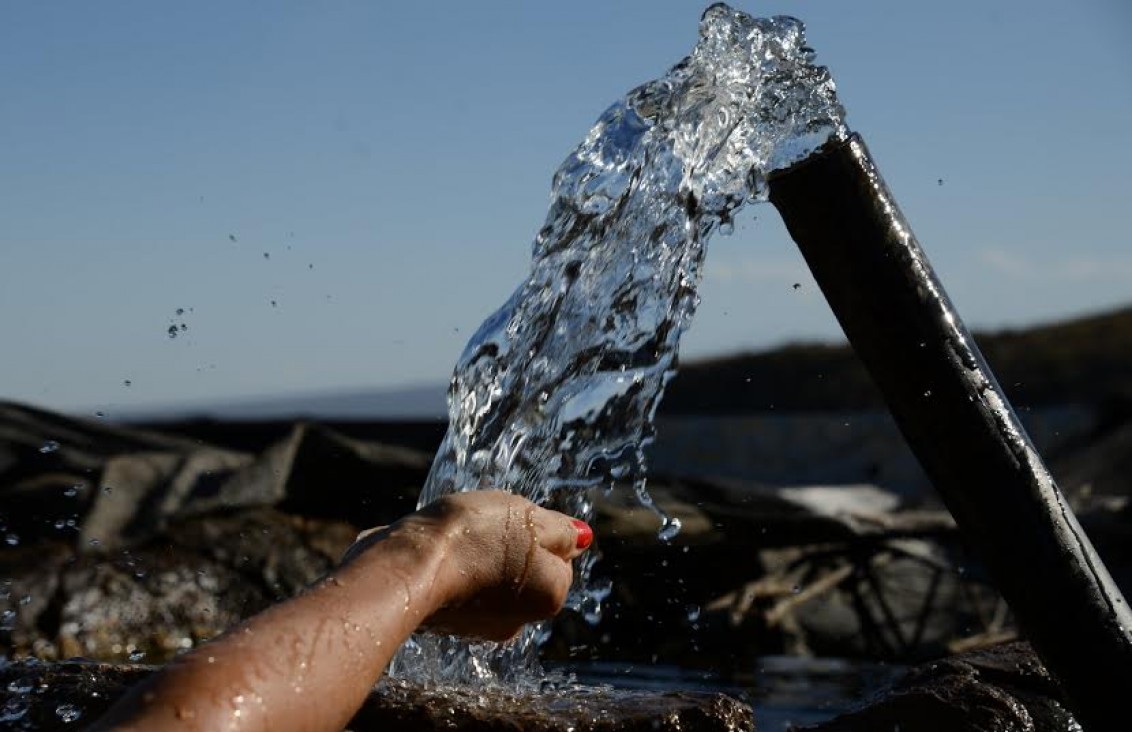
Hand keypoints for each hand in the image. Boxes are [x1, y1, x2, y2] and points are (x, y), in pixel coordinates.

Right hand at [345, 491, 590, 641]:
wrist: (408, 565)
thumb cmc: (473, 536)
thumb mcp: (528, 517)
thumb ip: (561, 529)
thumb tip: (582, 538)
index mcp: (550, 596)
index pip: (558, 555)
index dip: (536, 530)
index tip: (512, 520)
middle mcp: (521, 620)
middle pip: (525, 568)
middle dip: (507, 545)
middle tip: (484, 525)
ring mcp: (482, 626)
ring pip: (491, 576)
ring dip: (478, 555)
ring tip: (457, 537)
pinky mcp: (448, 623)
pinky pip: (460, 587)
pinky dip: (453, 569)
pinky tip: (438, 553)